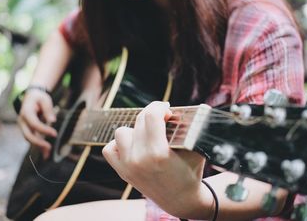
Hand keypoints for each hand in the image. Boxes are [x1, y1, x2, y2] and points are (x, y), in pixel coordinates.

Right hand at [18, 88, 56, 158]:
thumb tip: (52, 120)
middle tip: (49, 148)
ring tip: (48, 155)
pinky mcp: (27, 130)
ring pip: (29, 139)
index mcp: (26, 112)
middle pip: (28, 135)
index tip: (55, 134)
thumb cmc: (39, 98)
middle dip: (38, 142)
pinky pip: (32, 139)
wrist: (31, 97)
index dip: (44, 130)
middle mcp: (22, 121)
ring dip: (38, 147)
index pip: (34, 124)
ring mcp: (23, 126)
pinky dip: (38, 146)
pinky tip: (46, 153)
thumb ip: (48, 109)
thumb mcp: (45, 100)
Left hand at [102, 101, 213, 218]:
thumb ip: (192, 128)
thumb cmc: (191, 171)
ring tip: (148, 134)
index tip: (166, 109)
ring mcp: (128, 166)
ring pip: (121, 132)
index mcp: (159, 152)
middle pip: (139, 121)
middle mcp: (140, 159)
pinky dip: (119, 144)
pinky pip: (110, 149)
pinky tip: (133, 144)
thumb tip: (182, 109)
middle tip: (162, 119)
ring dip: (135, 129)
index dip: (159, 106)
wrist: (181, 200)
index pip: (151, 115)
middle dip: (152, 115)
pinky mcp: (122, 172)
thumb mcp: (196, 149)